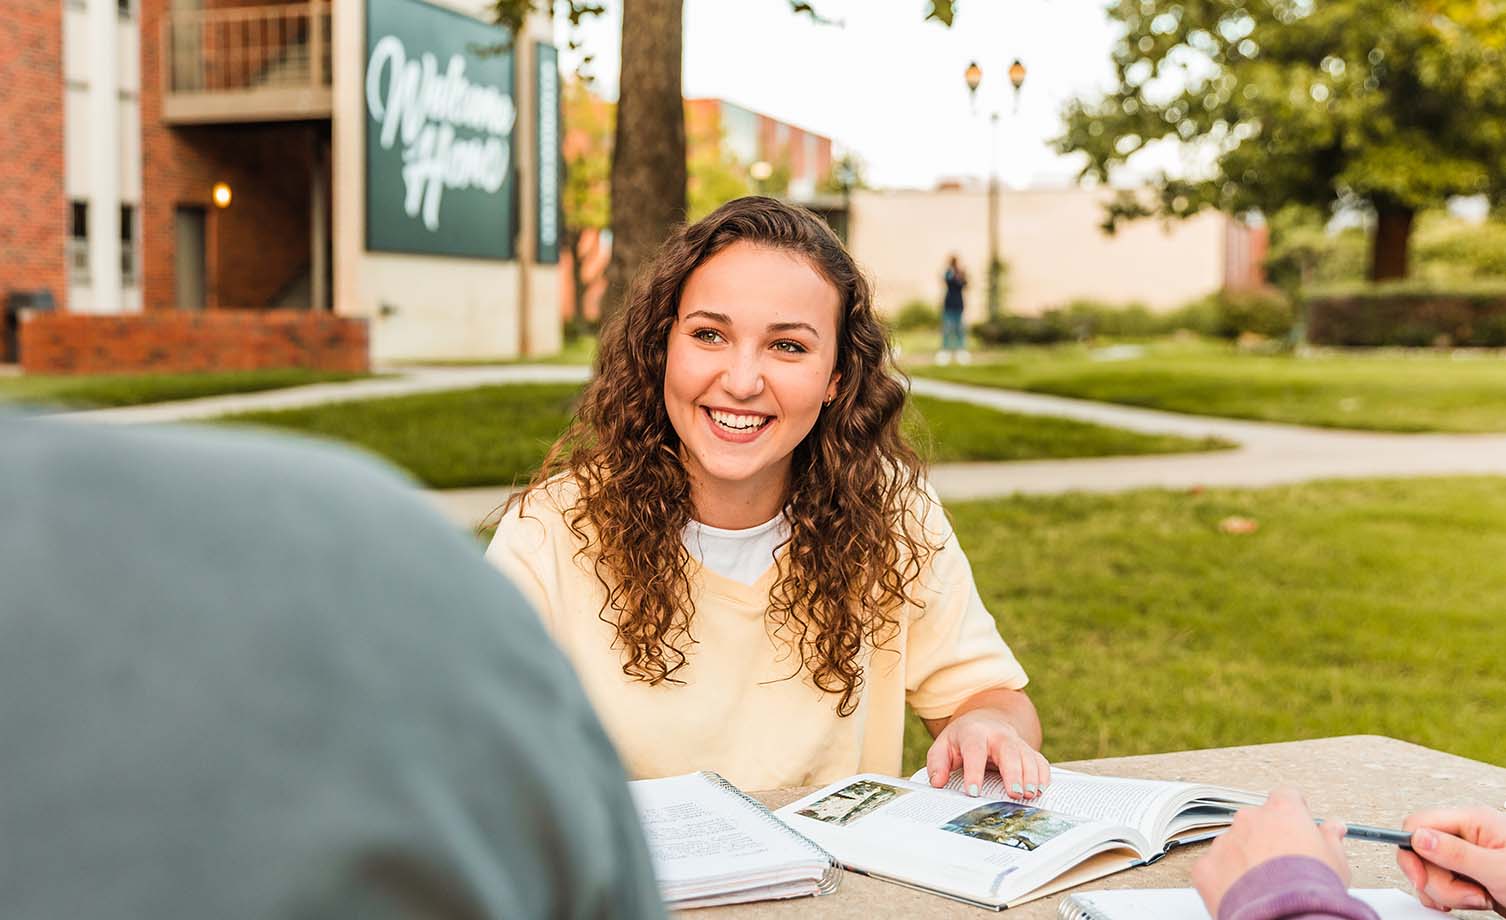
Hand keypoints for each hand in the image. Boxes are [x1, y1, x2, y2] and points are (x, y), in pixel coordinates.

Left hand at [923, 708, 1049, 799]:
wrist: (987, 721)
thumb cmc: (963, 739)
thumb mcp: (944, 746)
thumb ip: (937, 763)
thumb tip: (937, 782)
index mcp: (974, 734)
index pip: (974, 750)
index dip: (974, 771)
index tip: (973, 792)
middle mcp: (998, 736)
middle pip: (1008, 751)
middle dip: (1013, 773)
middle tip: (1014, 794)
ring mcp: (1016, 742)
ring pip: (1027, 756)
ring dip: (1031, 776)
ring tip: (1029, 795)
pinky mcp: (1029, 751)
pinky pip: (1040, 761)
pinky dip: (1043, 775)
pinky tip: (1041, 790)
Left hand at [1191, 788, 1350, 917]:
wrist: (1284, 916)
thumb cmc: (1311, 890)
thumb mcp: (1335, 860)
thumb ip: (1330, 837)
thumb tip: (1333, 828)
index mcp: (1282, 811)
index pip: (1286, 797)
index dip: (1293, 812)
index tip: (1297, 825)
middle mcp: (1249, 819)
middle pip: (1256, 821)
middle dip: (1266, 838)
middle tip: (1281, 864)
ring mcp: (1225, 841)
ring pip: (1233, 843)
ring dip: (1244, 857)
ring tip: (1263, 884)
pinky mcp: (1206, 865)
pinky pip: (1214, 866)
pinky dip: (1224, 878)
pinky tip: (1244, 893)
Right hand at [1397, 806, 1505, 915]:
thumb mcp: (1498, 868)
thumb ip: (1456, 852)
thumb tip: (1417, 837)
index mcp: (1472, 820)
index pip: (1417, 824)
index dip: (1412, 851)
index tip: (1421, 877)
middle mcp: (1466, 835)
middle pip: (1421, 852)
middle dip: (1438, 880)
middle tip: (1467, 894)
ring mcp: (1467, 856)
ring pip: (1430, 871)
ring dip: (1449, 893)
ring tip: (1480, 897)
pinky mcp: (1469, 875)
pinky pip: (1442, 884)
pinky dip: (1451, 898)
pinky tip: (1474, 900)